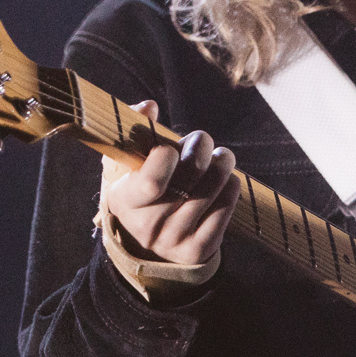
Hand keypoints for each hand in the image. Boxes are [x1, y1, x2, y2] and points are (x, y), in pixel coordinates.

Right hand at [100, 100, 240, 266]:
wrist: (143, 242)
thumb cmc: (136, 189)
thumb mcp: (123, 163)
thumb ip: (133, 131)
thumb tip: (148, 107)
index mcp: (125, 201)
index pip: (152, 180)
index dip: (168, 155)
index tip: (170, 147)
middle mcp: (148, 226)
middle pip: (191, 177)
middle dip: (202, 147)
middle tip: (202, 140)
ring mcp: (174, 240)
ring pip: (213, 189)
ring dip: (222, 163)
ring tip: (220, 156)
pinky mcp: (197, 250)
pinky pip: (226, 209)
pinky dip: (231, 187)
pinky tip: (226, 180)